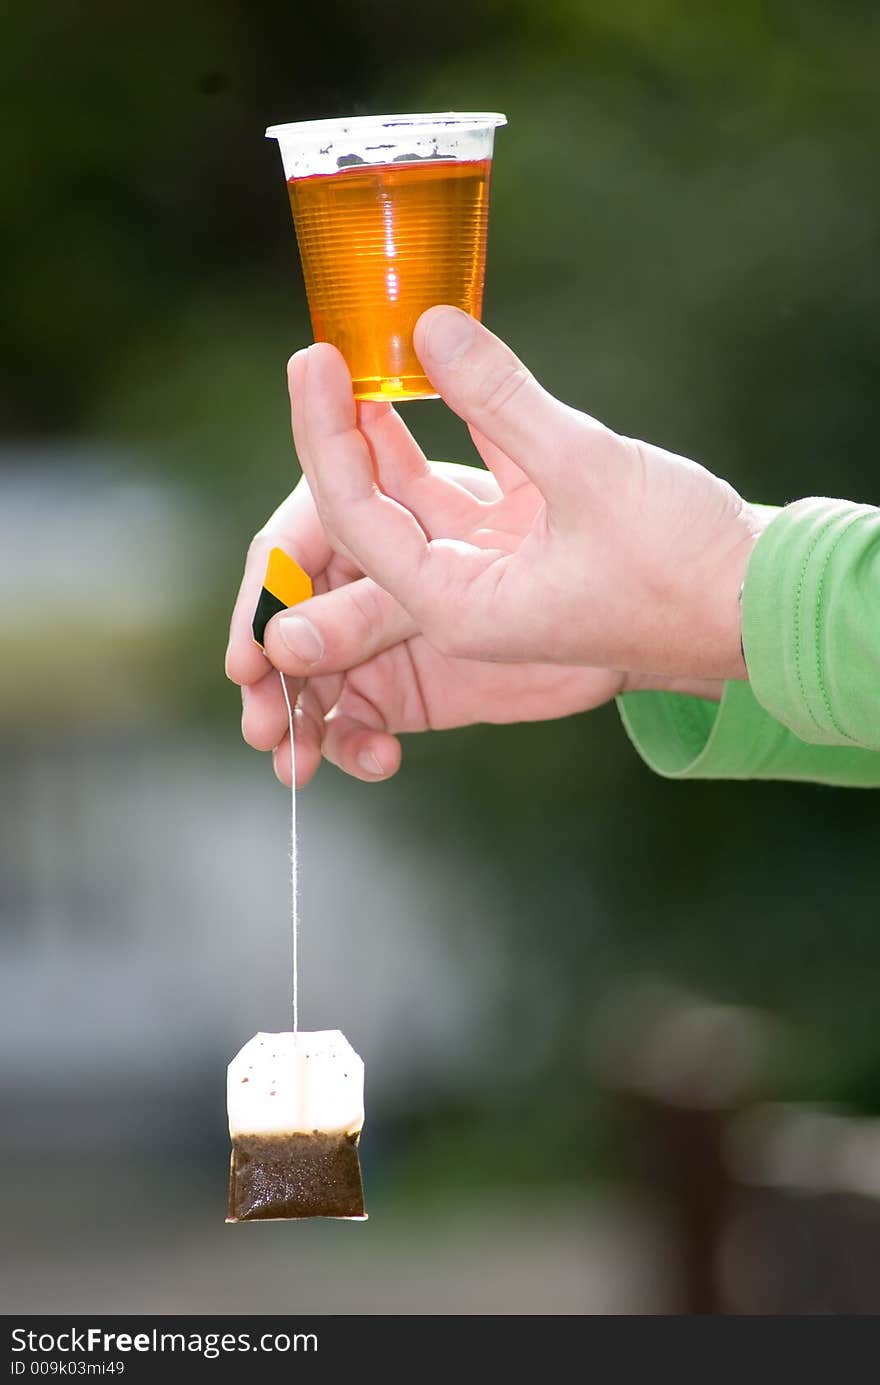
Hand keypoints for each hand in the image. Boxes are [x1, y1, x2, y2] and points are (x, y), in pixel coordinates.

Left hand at [226, 356, 711, 786]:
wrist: (758, 605)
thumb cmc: (681, 566)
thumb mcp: (587, 471)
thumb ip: (504, 398)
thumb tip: (430, 325)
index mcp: (459, 606)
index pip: (357, 520)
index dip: (326, 435)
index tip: (313, 357)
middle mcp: (465, 595)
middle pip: (373, 513)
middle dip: (340, 437)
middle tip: (317, 354)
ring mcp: (498, 568)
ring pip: (419, 497)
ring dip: (388, 434)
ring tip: (358, 361)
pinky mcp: (533, 543)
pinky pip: (476, 482)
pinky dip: (458, 432)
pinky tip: (432, 375)